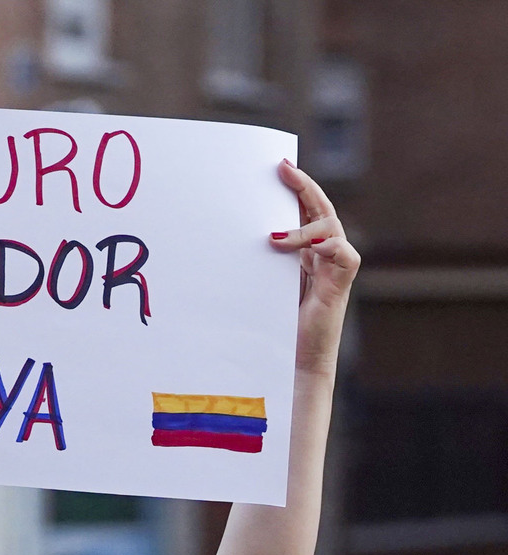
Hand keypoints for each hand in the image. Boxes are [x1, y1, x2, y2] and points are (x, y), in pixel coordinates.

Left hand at [271, 161, 360, 376]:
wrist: (297, 360)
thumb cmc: (278, 325)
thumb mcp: (266, 285)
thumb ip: (264, 260)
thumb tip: (241, 236)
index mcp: (308, 251)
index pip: (306, 210)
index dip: (297, 187)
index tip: (279, 166)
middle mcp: (324, 253)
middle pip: (320, 208)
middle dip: (303, 186)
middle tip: (284, 168)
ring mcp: (336, 265)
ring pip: (329, 226)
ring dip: (304, 222)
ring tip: (275, 234)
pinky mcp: (342, 282)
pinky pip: (340, 252)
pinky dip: (324, 245)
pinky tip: (304, 247)